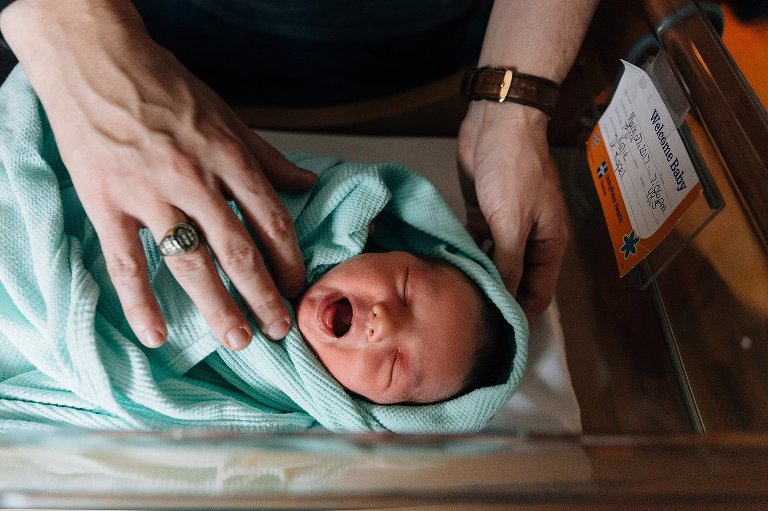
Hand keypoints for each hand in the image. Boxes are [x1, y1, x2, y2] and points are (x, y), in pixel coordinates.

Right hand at [1, 0, 315, 348]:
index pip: (271, 220)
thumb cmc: (167, 87)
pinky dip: (140, 303)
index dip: (289, 259)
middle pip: (238, 251)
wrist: (96, 60)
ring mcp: (148, 194)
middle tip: (279, 330)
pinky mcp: (106, 204)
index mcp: (229, 156)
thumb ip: (267, 157)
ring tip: (238, 341)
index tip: (297, 287)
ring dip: (217, 308)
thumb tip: (308, 182)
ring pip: (189, 264)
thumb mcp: (227, 116)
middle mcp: (194, 179)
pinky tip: (155, 335)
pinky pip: (126, 263)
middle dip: (264, 296)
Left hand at [457, 102, 568, 319]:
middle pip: (516, 279)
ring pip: (494, 262)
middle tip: (467, 316)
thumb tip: (504, 300)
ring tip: (454, 298)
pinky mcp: (483, 212)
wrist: (498, 121)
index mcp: (550, 242)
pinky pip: (477, 242)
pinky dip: (467, 254)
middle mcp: (530, 238)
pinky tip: (447, 268)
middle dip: (497, 295)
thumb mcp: (512, 222)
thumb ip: (509, 263)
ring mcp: (506, 225)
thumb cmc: (514, 171)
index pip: (540, 290)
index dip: (522, 311)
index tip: (497, 330)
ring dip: (479, 275)